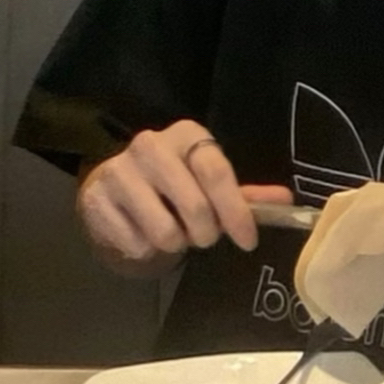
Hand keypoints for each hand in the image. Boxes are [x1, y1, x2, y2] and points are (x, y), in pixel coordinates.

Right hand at [78, 120, 292, 270]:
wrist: (112, 188)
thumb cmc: (172, 184)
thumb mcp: (207, 181)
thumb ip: (244, 194)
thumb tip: (286, 202)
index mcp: (186, 135)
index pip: (217, 173)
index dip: (236, 212)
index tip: (247, 240)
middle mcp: (150, 145)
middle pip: (195, 208)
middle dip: (206, 234)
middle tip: (202, 235)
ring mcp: (119, 170)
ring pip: (166, 232)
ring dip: (175, 243)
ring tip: (171, 231)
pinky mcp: (97, 199)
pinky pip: (137, 243)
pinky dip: (146, 248)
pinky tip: (143, 231)